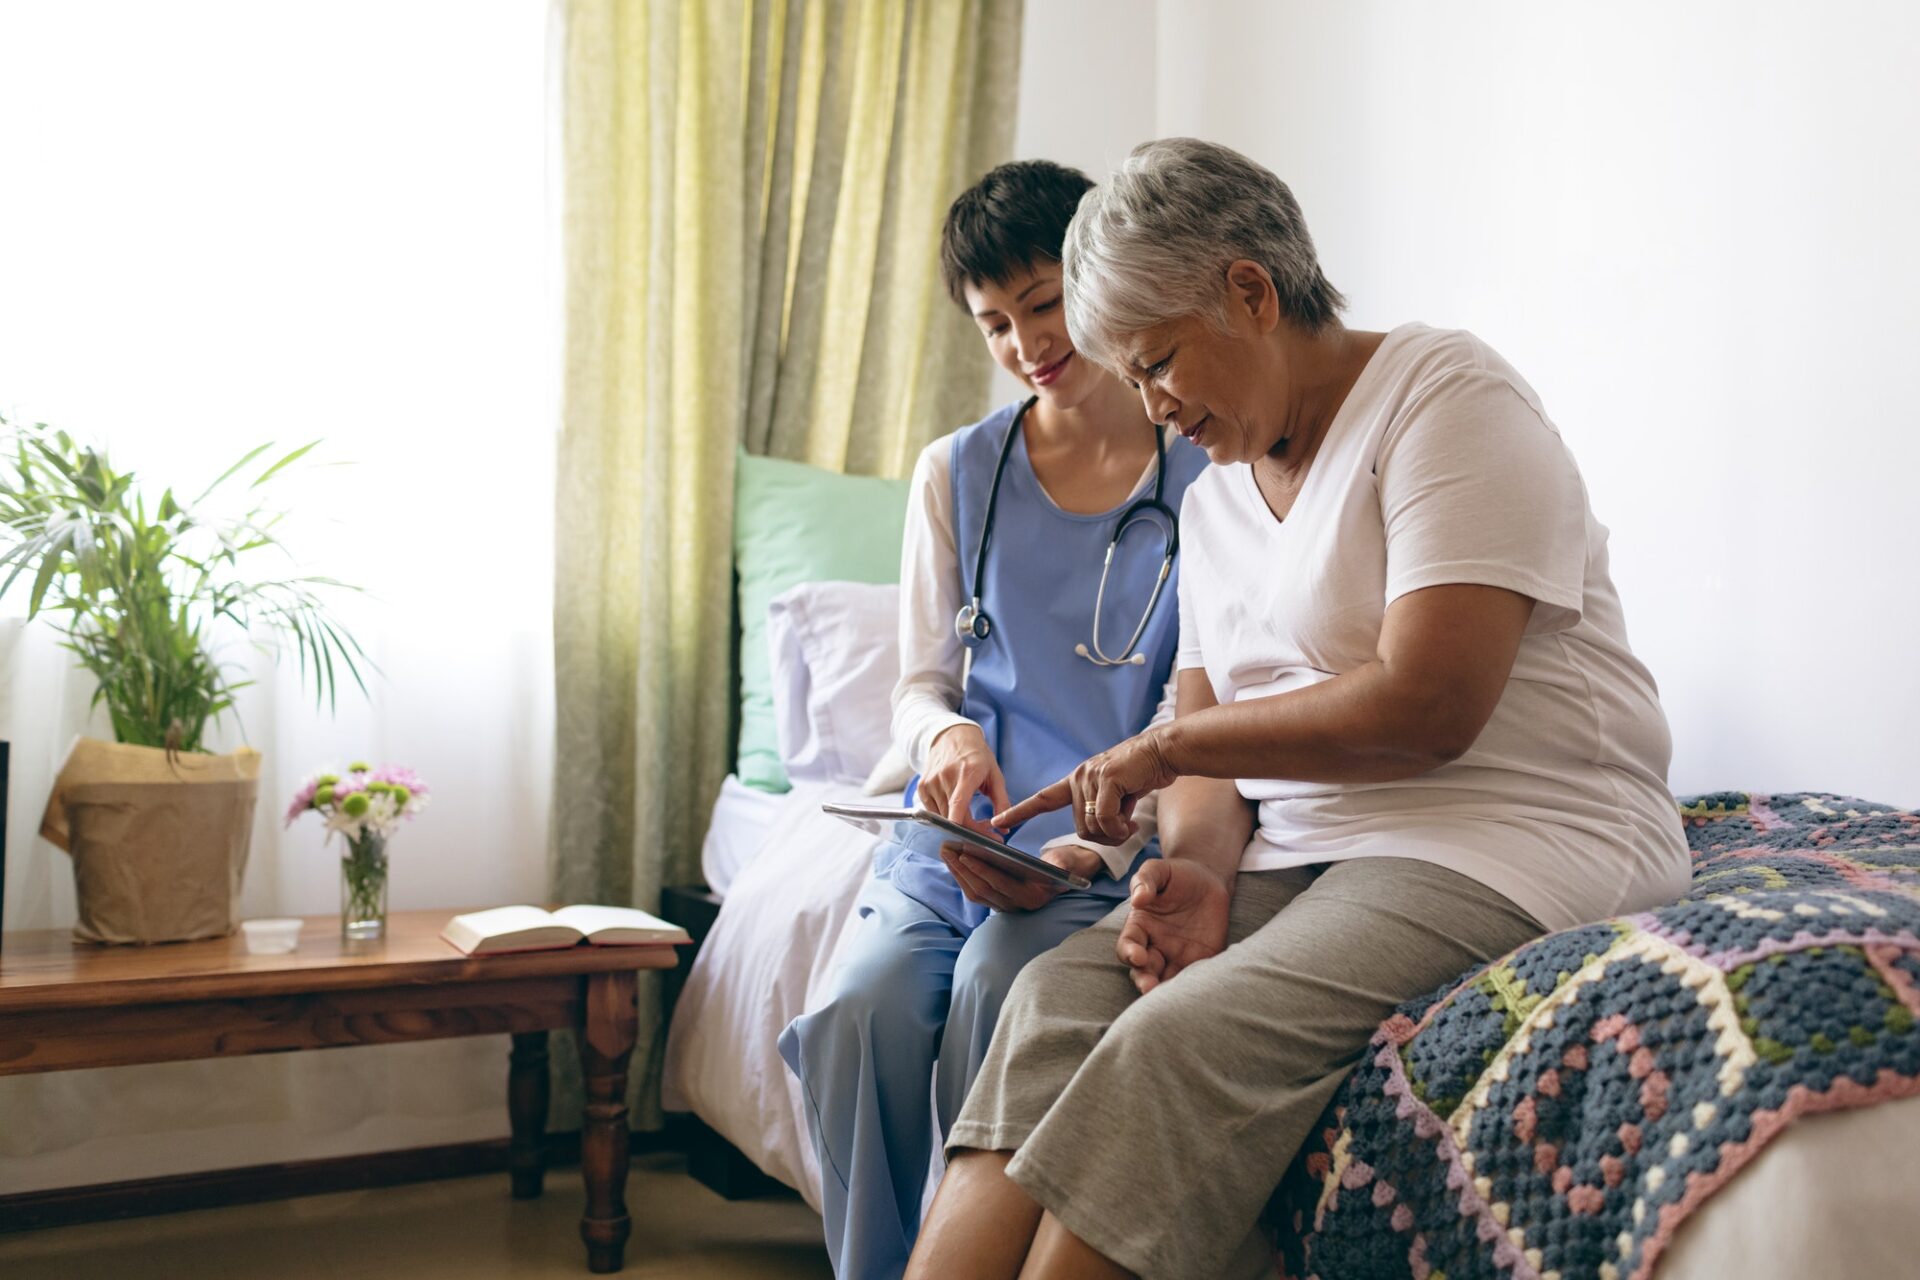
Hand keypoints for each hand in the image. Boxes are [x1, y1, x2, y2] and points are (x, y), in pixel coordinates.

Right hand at [917, 724, 1011, 833]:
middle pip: (953, 817)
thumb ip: (1002, 802)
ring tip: (974, 819)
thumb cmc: (977, 756)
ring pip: (943, 818)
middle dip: (971, 830)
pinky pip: (934, 813)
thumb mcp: (995, 775)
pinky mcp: (922, 788)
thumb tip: (1004, 828)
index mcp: (966, 773)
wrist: (952, 737)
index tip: (979, 841)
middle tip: (987, 831)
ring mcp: (930, 783)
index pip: (958, 804)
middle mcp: (945, 777)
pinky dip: (947, 816)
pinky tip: (957, 810)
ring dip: (959, 825)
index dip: (964, 826)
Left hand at [941, 842, 1103, 912]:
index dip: (981, 869)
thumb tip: (1055, 864)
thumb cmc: (1065, 863)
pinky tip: (952, 860)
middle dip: (962, 869)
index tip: (964, 853)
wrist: (1067, 875)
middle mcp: (1017, 905)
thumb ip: (1061, 864)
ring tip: (945, 851)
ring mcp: (1006, 906)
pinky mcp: (998, 902)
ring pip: (975, 892)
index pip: (1000, 884)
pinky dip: (962, 876)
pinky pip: (975, 892)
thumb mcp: (1066, 861)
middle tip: (947, 848)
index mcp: (1033, 897)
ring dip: (957, 872)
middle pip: (982, 889)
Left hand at [993, 728, 1177, 845]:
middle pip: (1080, 829)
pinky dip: (1120, 827)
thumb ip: (1102, 809)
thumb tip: (1104, 830)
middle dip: (1104, 837)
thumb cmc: (1142, 774)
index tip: (998, 821)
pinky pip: (1106, 819)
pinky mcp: (1107, 779)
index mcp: (1077, 780)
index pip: (1042, 799)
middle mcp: (1079, 777)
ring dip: (1115, 833)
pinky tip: (1133, 821)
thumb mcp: (1116, 794)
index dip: (1020, 812)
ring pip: (1092, 827)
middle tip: (1124, 829)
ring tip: (1130, 821)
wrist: (1163, 751)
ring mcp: (1091, 777)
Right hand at [1116, 859, 1230, 993]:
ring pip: (1166, 979)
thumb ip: (1145, 880)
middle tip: (1149, 988)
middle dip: (1144, 980)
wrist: (1208, 879)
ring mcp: (1177, 955)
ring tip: (1170, 997)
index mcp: (1140, 926)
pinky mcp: (1200, 959)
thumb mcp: (1159, 869)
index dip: (1130, 953)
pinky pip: (1194, 976)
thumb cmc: (1177, 874)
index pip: (1128, 945)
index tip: (1138, 956)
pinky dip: (1193, 985)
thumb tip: (1138, 899)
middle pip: (1143, 970)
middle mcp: (1155, 945)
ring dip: (1165, 991)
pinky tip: (1196, 987)